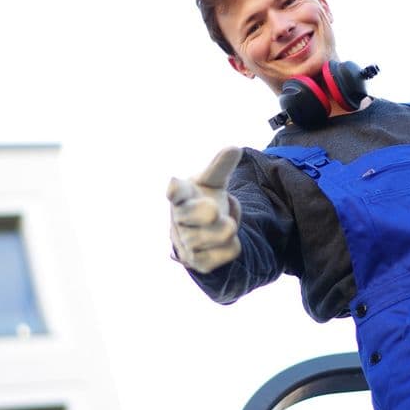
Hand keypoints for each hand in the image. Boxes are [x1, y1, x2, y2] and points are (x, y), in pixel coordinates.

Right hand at [167, 147, 242, 273]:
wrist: (200, 235)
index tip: (174, 186)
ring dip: (230, 227)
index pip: (176, 191)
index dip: (175, 190)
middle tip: (214, 210)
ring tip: (225, 223)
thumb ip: (220, 166)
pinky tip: (223, 243)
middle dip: (208, 211)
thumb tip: (235, 148)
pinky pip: (231, 251)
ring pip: (222, 233)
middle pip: (198, 215)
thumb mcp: (211, 182)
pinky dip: (234, 245)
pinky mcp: (199, 262)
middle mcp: (180, 219)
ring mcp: (187, 243)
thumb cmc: (202, 201)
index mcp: (181, 195)